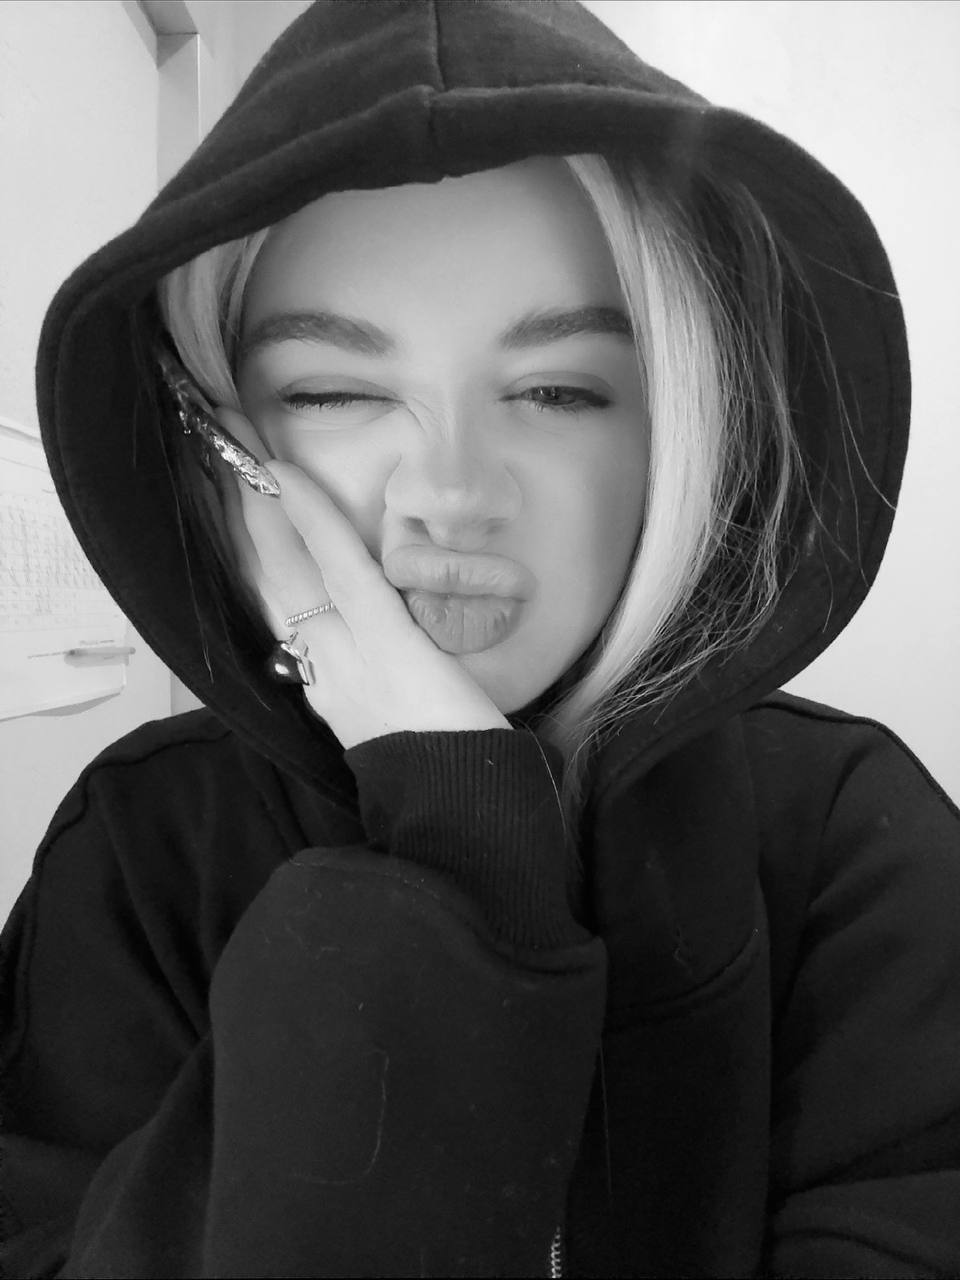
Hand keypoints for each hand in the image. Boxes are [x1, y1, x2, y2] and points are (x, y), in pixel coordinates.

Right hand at [214, 408, 511, 750]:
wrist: (466, 813)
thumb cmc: (452, 769)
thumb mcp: (407, 722)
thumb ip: (388, 683)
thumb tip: (393, 644)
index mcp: (330, 686)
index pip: (285, 607)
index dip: (259, 554)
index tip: (243, 507)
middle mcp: (323, 668)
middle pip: (271, 579)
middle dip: (242, 517)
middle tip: (221, 458)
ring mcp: (348, 653)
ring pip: (288, 567)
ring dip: (258, 505)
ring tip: (236, 452)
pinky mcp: (382, 641)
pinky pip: (340, 569)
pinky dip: (312, 521)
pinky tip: (287, 480)